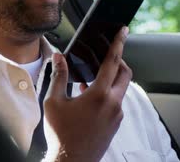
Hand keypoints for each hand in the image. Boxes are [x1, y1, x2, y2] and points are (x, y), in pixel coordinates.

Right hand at [43, 27, 131, 161]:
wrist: (72, 161)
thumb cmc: (61, 134)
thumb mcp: (54, 102)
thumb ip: (59, 76)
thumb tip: (60, 57)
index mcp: (99, 95)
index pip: (113, 62)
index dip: (118, 44)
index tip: (123, 31)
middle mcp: (113, 104)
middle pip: (125, 73)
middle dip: (119, 60)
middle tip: (108, 54)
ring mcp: (117, 115)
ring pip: (121, 88)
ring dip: (112, 78)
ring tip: (91, 78)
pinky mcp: (116, 124)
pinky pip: (117, 101)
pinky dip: (108, 93)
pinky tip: (90, 96)